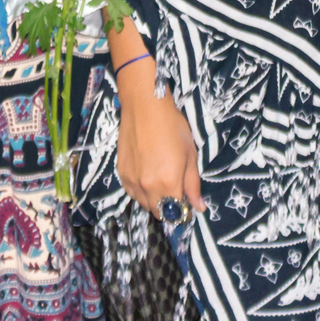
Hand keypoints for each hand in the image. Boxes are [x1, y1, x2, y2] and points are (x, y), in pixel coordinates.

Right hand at [115, 63, 203, 219]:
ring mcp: (132, 181)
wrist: (145, 107)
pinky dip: (141, 192)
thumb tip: (198, 207)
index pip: (177, 213)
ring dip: (154, 201)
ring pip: (144, 204)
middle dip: (169, 208)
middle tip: (175, 191)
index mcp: (169, 183)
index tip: (188, 203)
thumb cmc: (173, 127)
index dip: (184, 211)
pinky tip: (147, 177)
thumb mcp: (190, 154)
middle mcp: (148, 187)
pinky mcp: (121, 173)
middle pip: (159, 213)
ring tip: (161, 182)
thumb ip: (193, 184)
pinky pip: (132, 193)